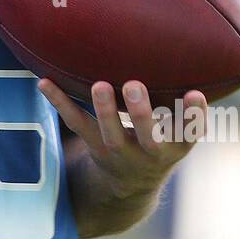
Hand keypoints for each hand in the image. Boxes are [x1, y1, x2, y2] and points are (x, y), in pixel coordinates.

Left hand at [38, 77, 206, 198]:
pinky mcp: (94, 146)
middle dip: (140, 113)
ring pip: (110, 135)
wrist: (132, 184)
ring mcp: (120, 152)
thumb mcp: (180, 131)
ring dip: (104, 110)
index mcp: (176, 146)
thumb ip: (185, 106)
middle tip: (133, 85)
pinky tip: (44, 82)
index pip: (190, 132)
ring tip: (99, 85)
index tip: (194, 94)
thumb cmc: (160, 140)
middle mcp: (149, 152)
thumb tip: (194, 54)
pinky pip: (76, 124)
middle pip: (146, 137)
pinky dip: (60, 102)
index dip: (193, 116)